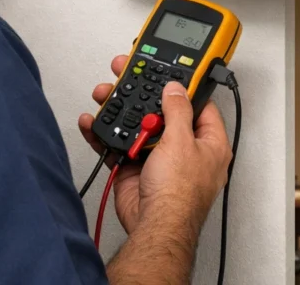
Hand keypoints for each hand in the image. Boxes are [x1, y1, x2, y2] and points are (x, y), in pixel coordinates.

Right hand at [79, 56, 231, 236]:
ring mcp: (158, 159)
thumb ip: (177, 110)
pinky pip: (118, 144)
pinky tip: (92, 122)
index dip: (182, 87)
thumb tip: (176, 89)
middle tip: (126, 74)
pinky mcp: (136, 168)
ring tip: (104, 94)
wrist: (153, 228)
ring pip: (137, 124)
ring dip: (118, 109)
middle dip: (141, 94)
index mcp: (207, 143)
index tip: (166, 71)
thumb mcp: (181, 141)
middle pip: (162, 111)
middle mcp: (184, 150)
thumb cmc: (178, 196)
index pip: (198, 105)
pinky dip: (103, 133)